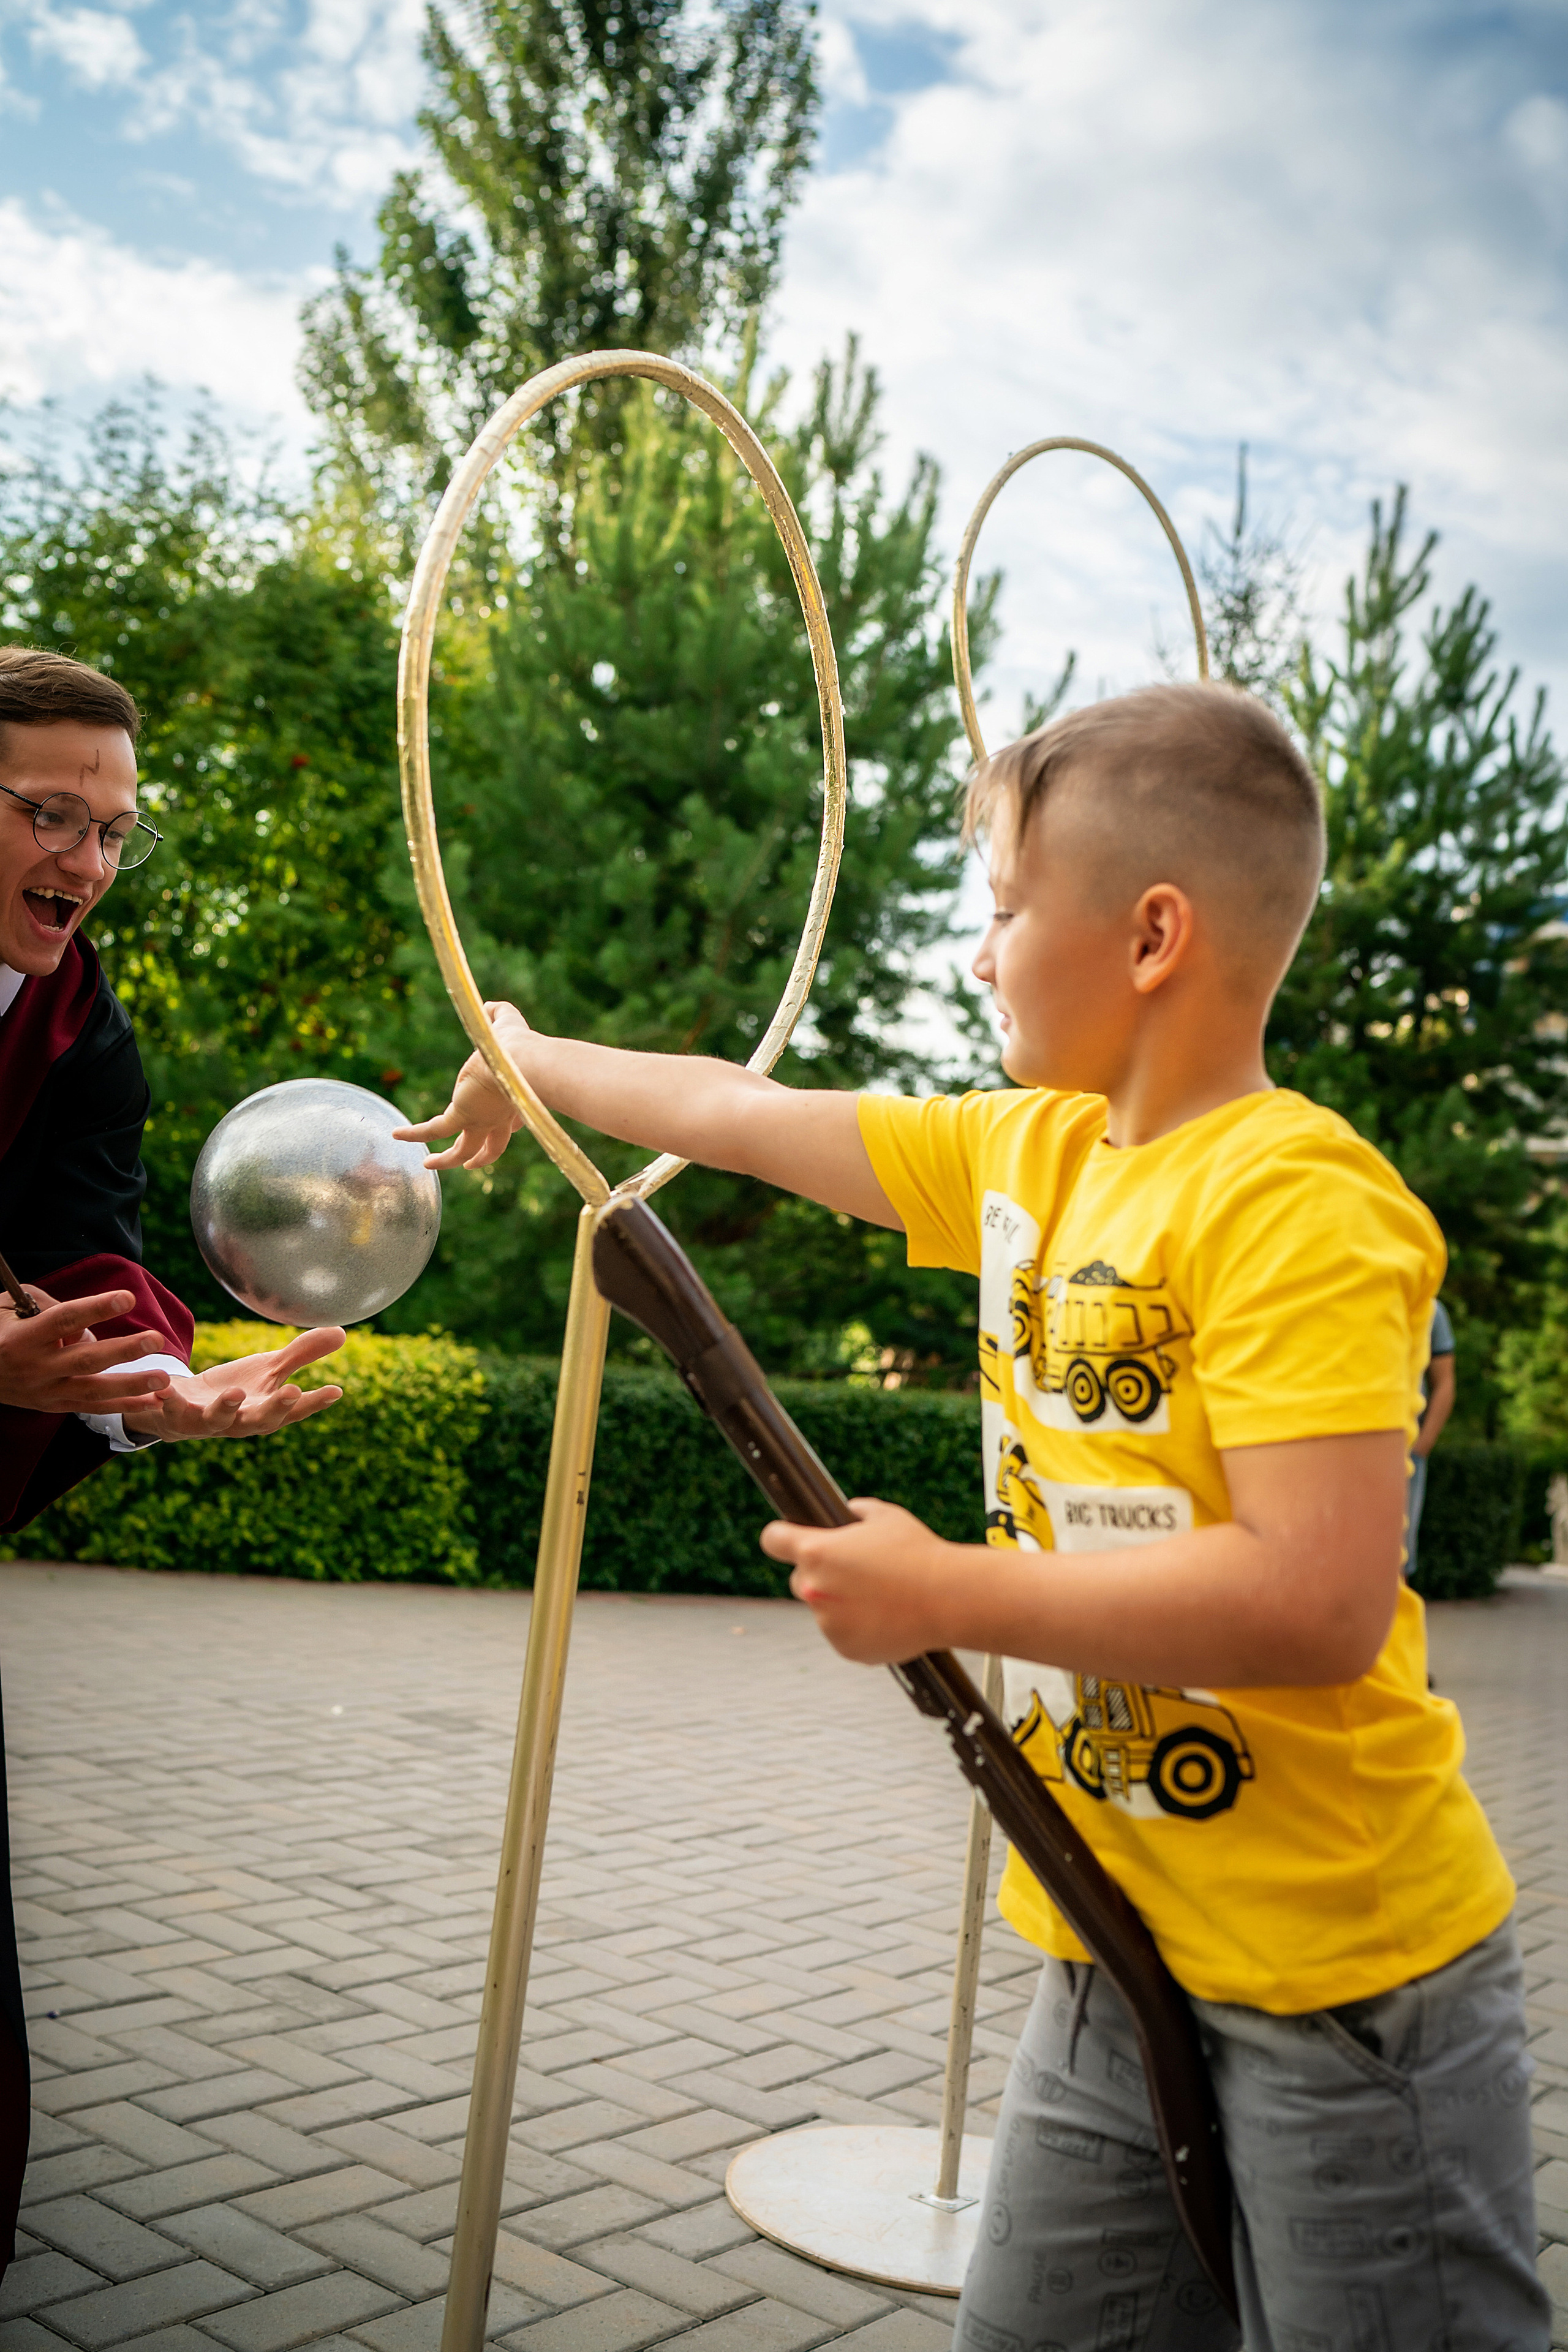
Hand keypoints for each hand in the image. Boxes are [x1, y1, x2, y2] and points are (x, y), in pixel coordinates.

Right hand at [0, 1286, 177, 1414]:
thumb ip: (53, 1306)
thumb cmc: (0, 1329)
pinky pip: (94, 1408)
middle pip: (85, 1359)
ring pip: (93, 1390)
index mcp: (24, 1337)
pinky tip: (155, 1401)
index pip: (64, 1320)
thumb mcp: (14, 1306)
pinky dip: (126, 1406)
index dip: (96, 1308)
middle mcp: (36, 1367)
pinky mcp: (55, 1405)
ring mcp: (46, 1391)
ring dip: (131, 1386)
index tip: (127, 1297)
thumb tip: (90, 1320)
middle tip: (157, 1339)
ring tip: (163, 1379)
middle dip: (124, 1351)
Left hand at [121, 1327, 347, 1442]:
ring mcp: (207, 1422)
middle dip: (276, 1408)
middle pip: (262, 1421)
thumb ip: (301, 1354)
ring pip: (218, 1420)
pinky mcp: (177, 1415)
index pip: (294, 1410)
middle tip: (292, 1391)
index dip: (314, 1403)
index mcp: (265, 1411)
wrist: (181, 1409)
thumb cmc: (233, 1391)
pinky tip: (165, 1384)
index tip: (335, 1391)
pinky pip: (172, 1409)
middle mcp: (239, 1423)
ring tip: (233, 1391)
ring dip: (225, 1408)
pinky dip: (168, 1398)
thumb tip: (342, 1333)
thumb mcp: (268, 1370)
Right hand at [394, 1001, 528, 1170]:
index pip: (511, 1123)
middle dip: (480, 1156)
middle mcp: (498, 1117)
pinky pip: (432, 1130)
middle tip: (470, 1164)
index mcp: (514, 1101)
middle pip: (491, 1146)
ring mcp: (480, 1121)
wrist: (522, 1062)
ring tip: (428, 1166)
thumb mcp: (508, 1024)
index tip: (510, 1123)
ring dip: (445, 1160)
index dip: (508, 1125)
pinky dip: (413, 1133)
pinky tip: (397, 1134)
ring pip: (461, 1151)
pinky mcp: (462, 1117)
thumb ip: (499, 1014)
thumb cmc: (520, 1045)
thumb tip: (487, 1007)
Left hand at [762, 1497, 956, 1664]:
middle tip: (855, 1572)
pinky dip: (857, 1628)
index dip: (779, 1537)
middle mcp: (813, 1588)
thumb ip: (858, 1512)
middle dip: (819, 1574)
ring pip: (824, 1609)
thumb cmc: (918, 1554)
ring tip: (881, 1596)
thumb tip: (850, 1511)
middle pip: (798, 1579)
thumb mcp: (886, 1517)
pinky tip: (885, 1616)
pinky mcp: (845, 1648)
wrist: (948, 1598)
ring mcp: (828, 1623)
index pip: (773, 1540)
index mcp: (816, 1551)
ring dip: (841, 1604)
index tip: (783, 1539)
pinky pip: (843, 1634)